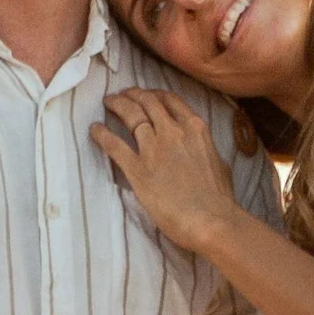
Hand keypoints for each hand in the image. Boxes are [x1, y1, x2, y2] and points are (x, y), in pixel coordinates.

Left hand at [90, 88, 241, 252]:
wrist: (211, 220)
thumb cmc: (219, 199)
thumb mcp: (219, 163)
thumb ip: (205, 150)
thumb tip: (202, 149)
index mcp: (195, 129)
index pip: (170, 100)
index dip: (154, 94)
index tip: (145, 94)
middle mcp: (173, 132)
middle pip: (147, 102)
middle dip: (132, 94)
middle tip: (122, 95)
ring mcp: (154, 149)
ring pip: (130, 115)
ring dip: (117, 105)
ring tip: (108, 102)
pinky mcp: (138, 169)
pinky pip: (114, 145)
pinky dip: (102, 134)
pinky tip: (94, 129)